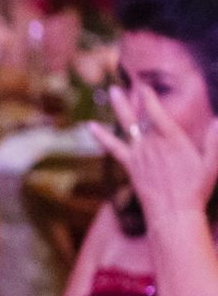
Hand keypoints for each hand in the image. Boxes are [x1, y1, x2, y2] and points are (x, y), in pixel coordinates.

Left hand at [89, 84, 217, 224]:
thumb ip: (215, 139)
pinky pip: (114, 147)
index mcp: (172, 139)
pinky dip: (102, 136)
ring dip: (120, 107)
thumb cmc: (195, 189)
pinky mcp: (130, 166)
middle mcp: (152, 143)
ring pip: (127, 125)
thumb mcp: (212, 163)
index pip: (158, 112)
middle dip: (134, 97)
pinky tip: (90, 126)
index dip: (150, 97)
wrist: (173, 214)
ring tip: (114, 90)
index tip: (145, 85)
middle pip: (141, 115)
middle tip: (125, 81)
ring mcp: (138, 154)